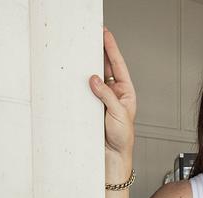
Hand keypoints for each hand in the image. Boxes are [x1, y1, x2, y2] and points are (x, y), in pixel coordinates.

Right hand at [89, 28, 135, 159]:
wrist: (112, 156)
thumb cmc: (122, 138)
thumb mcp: (118, 114)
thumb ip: (106, 96)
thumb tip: (95, 79)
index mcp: (126, 93)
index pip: (118, 66)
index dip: (112, 50)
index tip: (106, 35)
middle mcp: (114, 93)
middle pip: (106, 68)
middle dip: (100, 52)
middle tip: (93, 36)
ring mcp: (102, 99)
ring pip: (95, 78)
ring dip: (89, 65)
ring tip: (83, 50)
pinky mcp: (91, 106)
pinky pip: (85, 90)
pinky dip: (80, 81)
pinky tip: (76, 74)